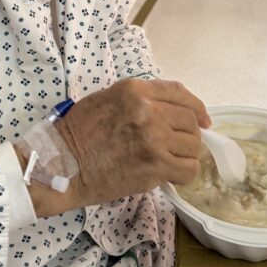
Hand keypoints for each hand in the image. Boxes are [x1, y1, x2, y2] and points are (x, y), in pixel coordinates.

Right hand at [22, 79, 209, 215]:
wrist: (63, 163)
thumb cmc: (79, 132)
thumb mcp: (108, 99)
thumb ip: (140, 100)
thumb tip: (171, 112)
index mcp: (135, 91)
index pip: (180, 93)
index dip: (197, 107)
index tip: (203, 120)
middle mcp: (148, 111)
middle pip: (190, 121)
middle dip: (189, 134)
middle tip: (178, 146)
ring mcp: (153, 139)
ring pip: (192, 146)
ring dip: (185, 155)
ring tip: (170, 161)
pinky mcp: (155, 166)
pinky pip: (187, 169)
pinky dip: (184, 174)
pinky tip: (171, 174)